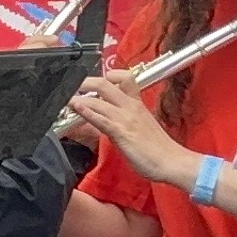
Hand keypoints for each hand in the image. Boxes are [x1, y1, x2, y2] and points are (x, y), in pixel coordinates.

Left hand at [62, 71, 197, 188]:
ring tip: (65, 98)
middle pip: (106, 84)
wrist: (172, 161)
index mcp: (137, 104)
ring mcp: (125, 119)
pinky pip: (101, 119)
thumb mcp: (142, 126)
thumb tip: (108, 119)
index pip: (125, 78)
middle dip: (85, 81)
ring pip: (99, 100)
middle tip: (71, 85)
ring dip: (79, 97)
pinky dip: (87, 112)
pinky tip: (76, 108)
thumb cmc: (158, 149)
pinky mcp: (121, 133)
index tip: (95, 80)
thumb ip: (125, 119)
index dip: (109, 75)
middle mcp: (130, 107)